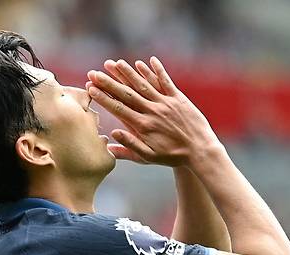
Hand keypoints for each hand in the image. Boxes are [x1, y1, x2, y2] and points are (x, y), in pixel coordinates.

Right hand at [86, 57, 222, 166]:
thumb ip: (130, 147)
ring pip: (144, 84)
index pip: (118, 108)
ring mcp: (166, 103)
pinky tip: (147, 61)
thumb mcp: (148, 157)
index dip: (103, 97)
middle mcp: (153, 111)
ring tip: (115, 63)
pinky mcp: (178, 98)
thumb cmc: (172, 157)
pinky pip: (165, 81)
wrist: (200, 151)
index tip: (90, 88)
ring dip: (128, 72)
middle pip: (127, 93)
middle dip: (109, 82)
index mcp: (143, 126)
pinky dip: (156, 71)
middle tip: (94, 72)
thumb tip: (113, 134)